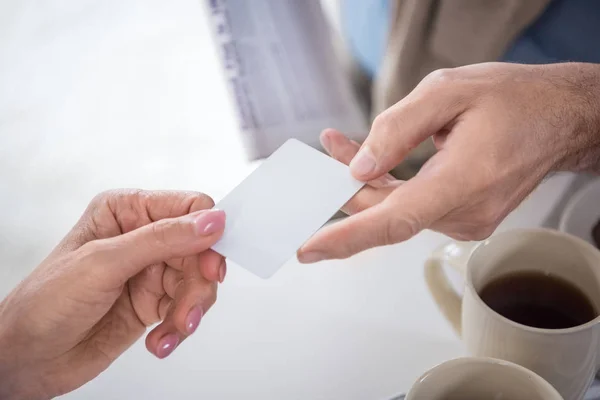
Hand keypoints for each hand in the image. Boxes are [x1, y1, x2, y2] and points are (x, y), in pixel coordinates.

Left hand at [0, 190, 225, 398]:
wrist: (24, 358)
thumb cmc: (44, 304)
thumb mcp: (104, 263)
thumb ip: (162, 239)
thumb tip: (210, 221)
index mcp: (126, 211)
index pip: (188, 208)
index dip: (207, 235)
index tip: (209, 267)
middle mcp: (141, 237)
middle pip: (200, 250)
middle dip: (197, 284)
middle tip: (188, 310)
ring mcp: (149, 271)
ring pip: (197, 282)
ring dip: (189, 310)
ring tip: (172, 330)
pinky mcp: (153, 301)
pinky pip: (186, 308)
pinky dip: (179, 328)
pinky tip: (160, 341)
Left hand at [298, 62, 599, 261]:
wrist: (560, 117)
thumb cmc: (514, 100)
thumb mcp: (448, 91)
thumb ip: (397, 128)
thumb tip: (360, 167)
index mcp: (464, 180)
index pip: (396, 221)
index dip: (348, 237)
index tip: (311, 248)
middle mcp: (467, 212)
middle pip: (387, 212)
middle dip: (348, 185)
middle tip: (330, 149)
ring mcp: (467, 221)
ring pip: (398, 211)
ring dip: (368, 184)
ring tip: (345, 146)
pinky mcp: (465, 219)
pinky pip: (414, 209)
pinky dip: (390, 189)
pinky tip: (377, 164)